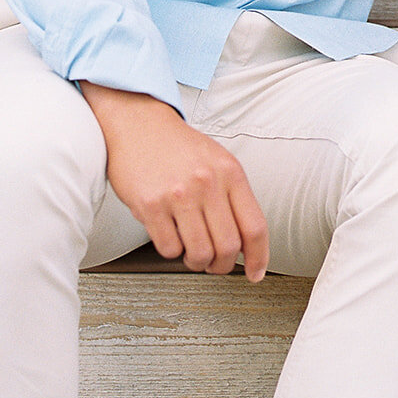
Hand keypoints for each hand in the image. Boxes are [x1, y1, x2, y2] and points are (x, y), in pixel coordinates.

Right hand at [80, 84, 268, 281]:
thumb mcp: (218, 161)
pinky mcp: (150, 205)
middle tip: (214, 264)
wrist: (138, 124)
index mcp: (231, 172)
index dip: (259, 257)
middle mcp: (208, 183)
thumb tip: (247, 242)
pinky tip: (169, 234)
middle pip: (229, 247)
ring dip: (196, 262)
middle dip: (222, 266)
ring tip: (190, 250)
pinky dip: (171, 251)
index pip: (255, 226)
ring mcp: (179, 194)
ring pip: (200, 254)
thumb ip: (233, 196)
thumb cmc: (179, 147)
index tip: (255, 274)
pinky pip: (169, 249)